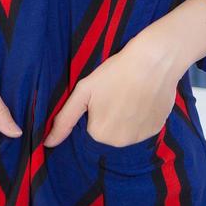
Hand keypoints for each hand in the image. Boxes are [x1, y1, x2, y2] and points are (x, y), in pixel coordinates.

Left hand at [43, 32, 180, 148]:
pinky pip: (143, 126)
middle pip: (109, 131)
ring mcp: (142, 137)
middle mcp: (121, 142)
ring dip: (126, 117)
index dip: (95, 108)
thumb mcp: (83, 92)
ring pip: (126, 130)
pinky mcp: (158, 129)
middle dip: (110, 115)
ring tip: (132, 94)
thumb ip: (64, 120)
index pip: (91, 126)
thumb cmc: (114, 72)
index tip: (103, 93)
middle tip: (117, 92)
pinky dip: (142, 116)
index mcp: (99, 134)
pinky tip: (144, 98)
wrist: (154, 60)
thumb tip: (47, 144)